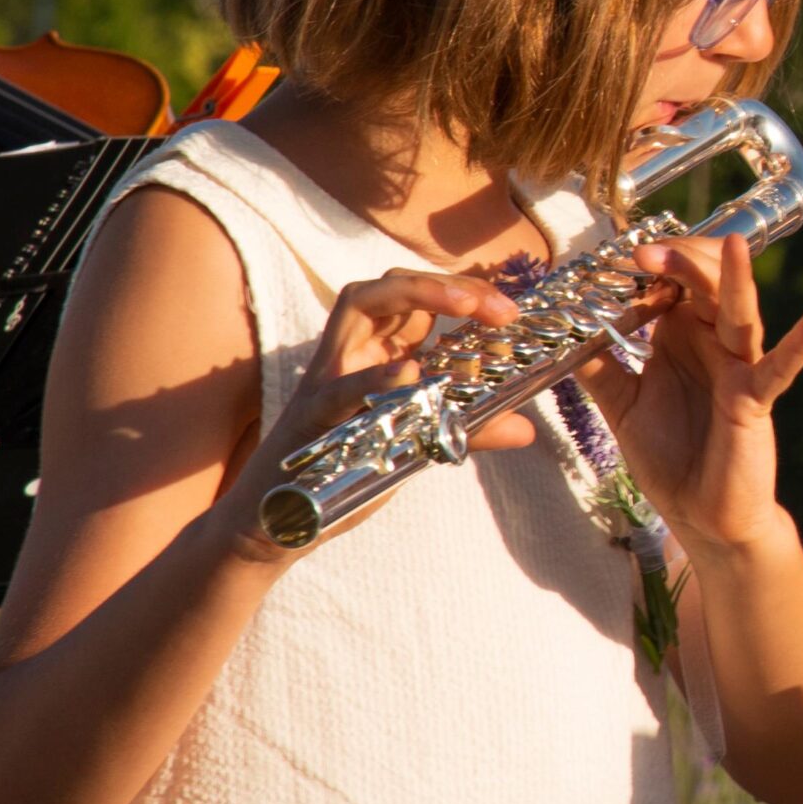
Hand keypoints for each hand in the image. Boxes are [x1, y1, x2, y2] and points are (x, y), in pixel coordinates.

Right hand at [221, 271, 531, 558]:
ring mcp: (327, 379)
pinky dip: (374, 379)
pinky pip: (338, 389)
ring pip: (356, 306)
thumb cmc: (345, 471)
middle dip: (445, 282)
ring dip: (414, 294)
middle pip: (389, 284)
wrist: (276, 522)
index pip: (416, 297)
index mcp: (375, 354)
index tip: (509, 312)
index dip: (464, 291)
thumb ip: (467, 428)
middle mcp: (349, 354)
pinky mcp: (311, 418)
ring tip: (464, 305)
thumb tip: (526, 429)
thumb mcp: (418, 442)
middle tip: (498, 307)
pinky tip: (410, 374)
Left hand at [571, 231, 802, 553]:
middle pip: (708, 282)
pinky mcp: (757, 398)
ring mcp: (740, 367)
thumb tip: (565, 333)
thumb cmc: (670, 457)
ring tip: (731, 245)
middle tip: (645, 254)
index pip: (675, 280)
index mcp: (682, 336)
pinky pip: (781, 366)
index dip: (652, 264)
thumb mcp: (622, 405)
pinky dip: (802, 342)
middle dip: (682, 261)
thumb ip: (599, 367)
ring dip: (735, 277)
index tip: (620, 257)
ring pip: (740, 311)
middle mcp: (714, 342)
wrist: (700, 515)